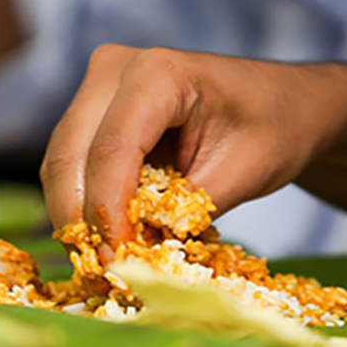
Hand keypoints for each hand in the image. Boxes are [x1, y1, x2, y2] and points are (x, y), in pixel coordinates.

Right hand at [40, 44, 346, 251]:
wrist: (282, 103)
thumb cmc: (274, 127)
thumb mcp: (243, 173)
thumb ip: (188, 213)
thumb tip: (139, 259)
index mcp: (159, 72)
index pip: (112, 150)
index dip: (108, 213)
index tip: (121, 263)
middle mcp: (116, 69)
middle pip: (69, 156)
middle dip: (82, 222)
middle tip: (105, 276)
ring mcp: (99, 87)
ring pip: (63, 165)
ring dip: (79, 219)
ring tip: (108, 266)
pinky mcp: (96, 112)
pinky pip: (76, 166)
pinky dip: (87, 207)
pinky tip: (112, 242)